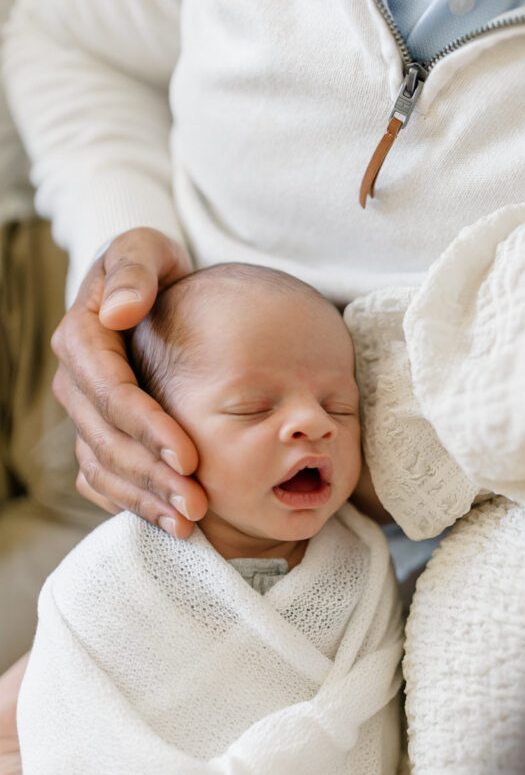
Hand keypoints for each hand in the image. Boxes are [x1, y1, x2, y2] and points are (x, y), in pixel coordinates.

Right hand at [51, 228, 207, 537]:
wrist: (152, 294)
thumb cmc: (155, 269)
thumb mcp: (147, 249)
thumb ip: (136, 267)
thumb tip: (122, 311)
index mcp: (82, 338)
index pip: (112, 393)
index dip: (148, 428)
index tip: (190, 456)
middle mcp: (75, 383)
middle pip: (108, 441)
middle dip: (152, 476)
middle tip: (198, 505)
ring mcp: (83, 416)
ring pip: (105, 468)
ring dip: (145, 500)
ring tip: (189, 524)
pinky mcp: (96, 438)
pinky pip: (105, 481)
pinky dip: (135, 504)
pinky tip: (171, 525)